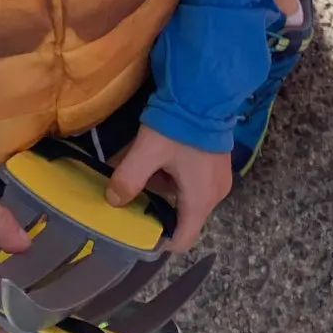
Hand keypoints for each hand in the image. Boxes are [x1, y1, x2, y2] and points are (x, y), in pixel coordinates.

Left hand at [106, 126, 230, 253]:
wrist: (205, 90)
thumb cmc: (179, 126)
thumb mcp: (147, 151)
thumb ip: (128, 178)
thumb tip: (114, 200)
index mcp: (200, 199)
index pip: (182, 241)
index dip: (159, 241)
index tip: (138, 228)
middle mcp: (215, 194)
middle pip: (183, 218)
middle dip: (158, 207)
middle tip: (137, 191)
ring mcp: (219, 178)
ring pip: (187, 198)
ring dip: (166, 188)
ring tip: (147, 168)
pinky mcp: (218, 163)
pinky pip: (195, 182)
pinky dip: (178, 177)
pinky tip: (163, 157)